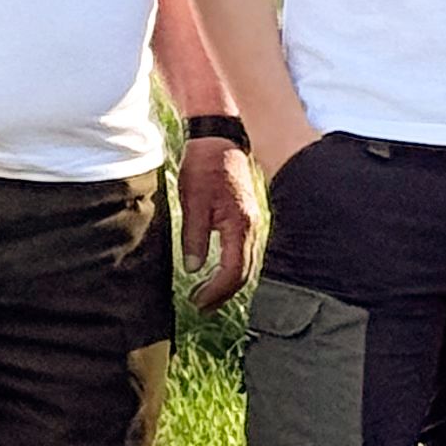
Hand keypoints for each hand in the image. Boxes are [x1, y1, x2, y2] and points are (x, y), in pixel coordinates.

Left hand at [179, 137, 258, 312]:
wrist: (220, 140)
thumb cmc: (205, 166)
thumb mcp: (193, 202)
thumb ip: (195, 237)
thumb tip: (195, 269)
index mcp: (240, 225)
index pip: (233, 271)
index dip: (216, 291)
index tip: (197, 301)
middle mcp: (252, 228)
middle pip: (244, 273)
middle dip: (223, 294)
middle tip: (200, 306)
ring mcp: (253, 223)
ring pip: (246, 264)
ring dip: (228, 284)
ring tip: (206, 295)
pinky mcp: (248, 218)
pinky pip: (245, 252)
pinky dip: (233, 268)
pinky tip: (218, 272)